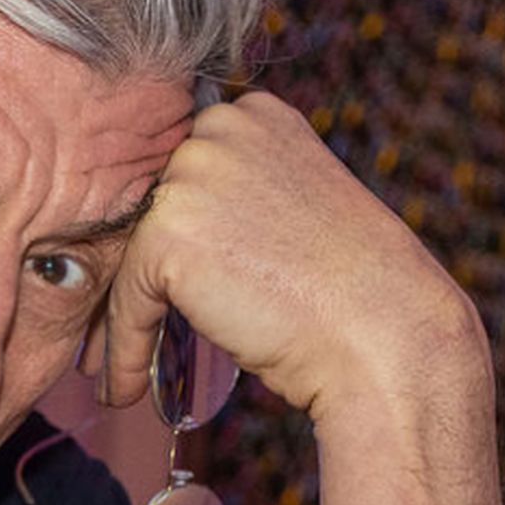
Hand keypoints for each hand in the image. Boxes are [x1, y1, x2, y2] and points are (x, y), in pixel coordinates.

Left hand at [98, 92, 489, 425]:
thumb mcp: (296, 211)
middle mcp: (221, 129)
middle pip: (152, 210)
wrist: (381, 333)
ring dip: (125, 318)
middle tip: (129, 330)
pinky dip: (123, 349)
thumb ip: (244, 198)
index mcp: (257, 115)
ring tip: (123, 368)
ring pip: (133, 257)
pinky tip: (127, 388)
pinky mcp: (167, 232)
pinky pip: (126, 299)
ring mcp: (192, 175)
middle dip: (142, 273)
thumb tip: (182, 230)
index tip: (159, 286)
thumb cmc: (350, 292)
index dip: (172, 237)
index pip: (187, 174)